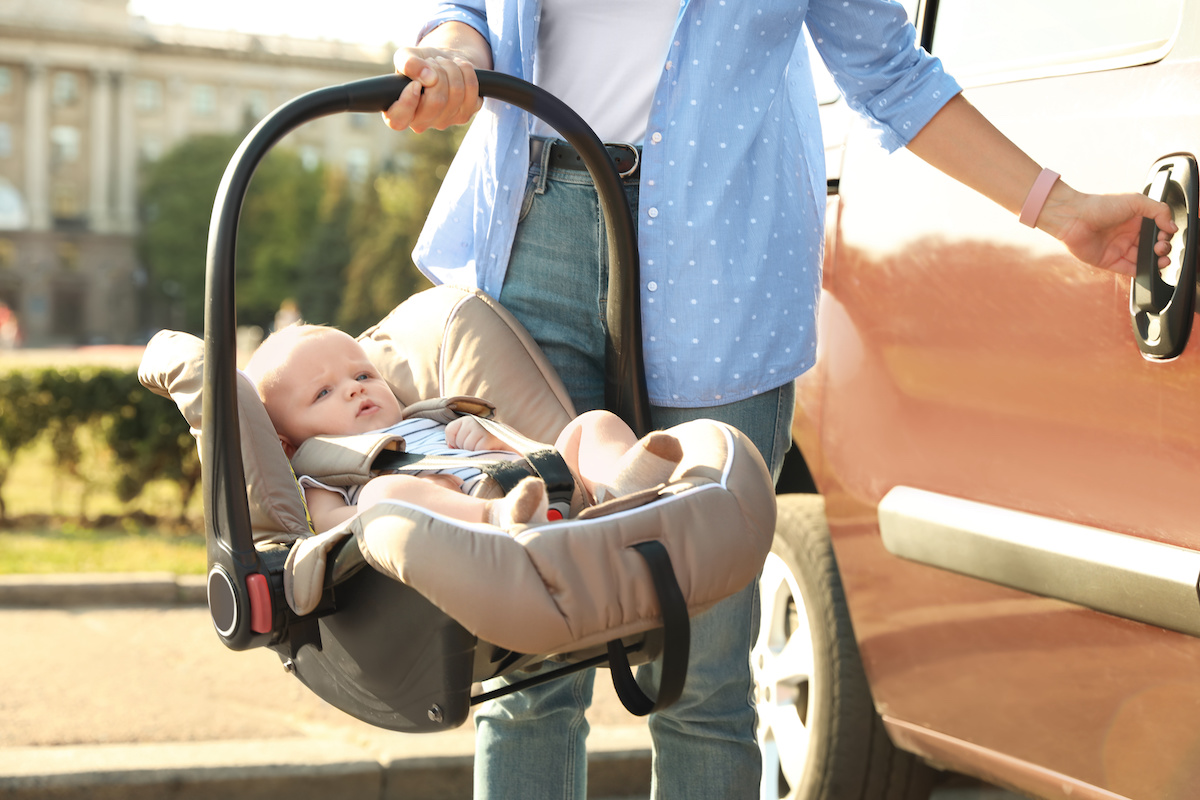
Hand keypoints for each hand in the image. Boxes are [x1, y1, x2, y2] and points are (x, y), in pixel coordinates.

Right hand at [383, 47, 480, 133]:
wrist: (444, 61)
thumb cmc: (421, 63)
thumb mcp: (407, 56)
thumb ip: (407, 63)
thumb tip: (428, 76)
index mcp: (400, 111)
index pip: (398, 121)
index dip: (407, 102)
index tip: (414, 84)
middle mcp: (422, 122)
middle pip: (436, 101)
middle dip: (439, 72)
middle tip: (433, 62)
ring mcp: (444, 121)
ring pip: (456, 93)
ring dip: (452, 68)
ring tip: (444, 63)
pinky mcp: (464, 116)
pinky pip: (472, 91)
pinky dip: (467, 71)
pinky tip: (459, 68)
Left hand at [445, 416, 506, 451]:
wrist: (513, 445)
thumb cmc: (489, 444)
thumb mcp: (473, 438)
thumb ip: (459, 438)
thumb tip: (449, 445)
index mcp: (468, 420)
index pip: (450, 430)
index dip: (453, 441)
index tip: (464, 446)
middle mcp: (474, 421)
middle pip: (457, 440)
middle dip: (465, 448)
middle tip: (478, 448)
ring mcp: (481, 429)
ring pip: (466, 446)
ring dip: (474, 452)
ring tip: (484, 450)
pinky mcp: (488, 439)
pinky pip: (476, 450)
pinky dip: (481, 455)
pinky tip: (489, 452)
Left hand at [1041, 186, 1176, 276]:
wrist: (1074, 218)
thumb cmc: (1100, 205)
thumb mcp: (1136, 201)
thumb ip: (1158, 210)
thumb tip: (1172, 226)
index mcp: (1135, 219)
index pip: (1157, 230)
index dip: (1165, 234)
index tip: (1167, 233)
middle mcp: (1128, 234)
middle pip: (1152, 246)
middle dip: (1163, 248)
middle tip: (1161, 247)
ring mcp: (1118, 248)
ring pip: (1143, 259)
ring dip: (1156, 261)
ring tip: (1161, 259)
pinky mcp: (1109, 261)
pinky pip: (1129, 270)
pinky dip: (1142, 272)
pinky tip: (1150, 269)